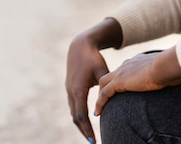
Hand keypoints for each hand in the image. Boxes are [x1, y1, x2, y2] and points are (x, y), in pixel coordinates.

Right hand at [65, 19, 122, 141]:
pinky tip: (86, 121)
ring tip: (90, 135)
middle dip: (83, 130)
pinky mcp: (70, 88)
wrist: (79, 46)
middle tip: (93, 142)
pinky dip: (79, 116)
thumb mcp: (102, 71)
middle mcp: (71, 92)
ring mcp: (69, 90)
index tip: (94, 140)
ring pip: (73, 112)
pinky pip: (73, 106)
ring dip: (81, 124)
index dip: (87, 129)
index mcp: (78, 89)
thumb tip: (111, 99)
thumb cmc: (93, 58)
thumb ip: (106, 86)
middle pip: (75, 117)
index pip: (81, 115)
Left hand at [94, 47, 180, 115]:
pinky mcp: (119, 82)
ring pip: (103, 83)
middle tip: (104, 99)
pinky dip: (100, 103)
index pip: (124, 70)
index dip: (120, 80)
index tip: (120, 89)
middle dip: (105, 87)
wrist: (166, 65)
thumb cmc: (172, 69)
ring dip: (100, 96)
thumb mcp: (169, 73)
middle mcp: (127, 65)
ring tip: (99, 109)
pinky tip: (98, 112)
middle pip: (110, 75)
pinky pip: (104, 94)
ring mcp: (122, 72)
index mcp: (138, 61)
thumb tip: (177, 80)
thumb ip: (168, 77)